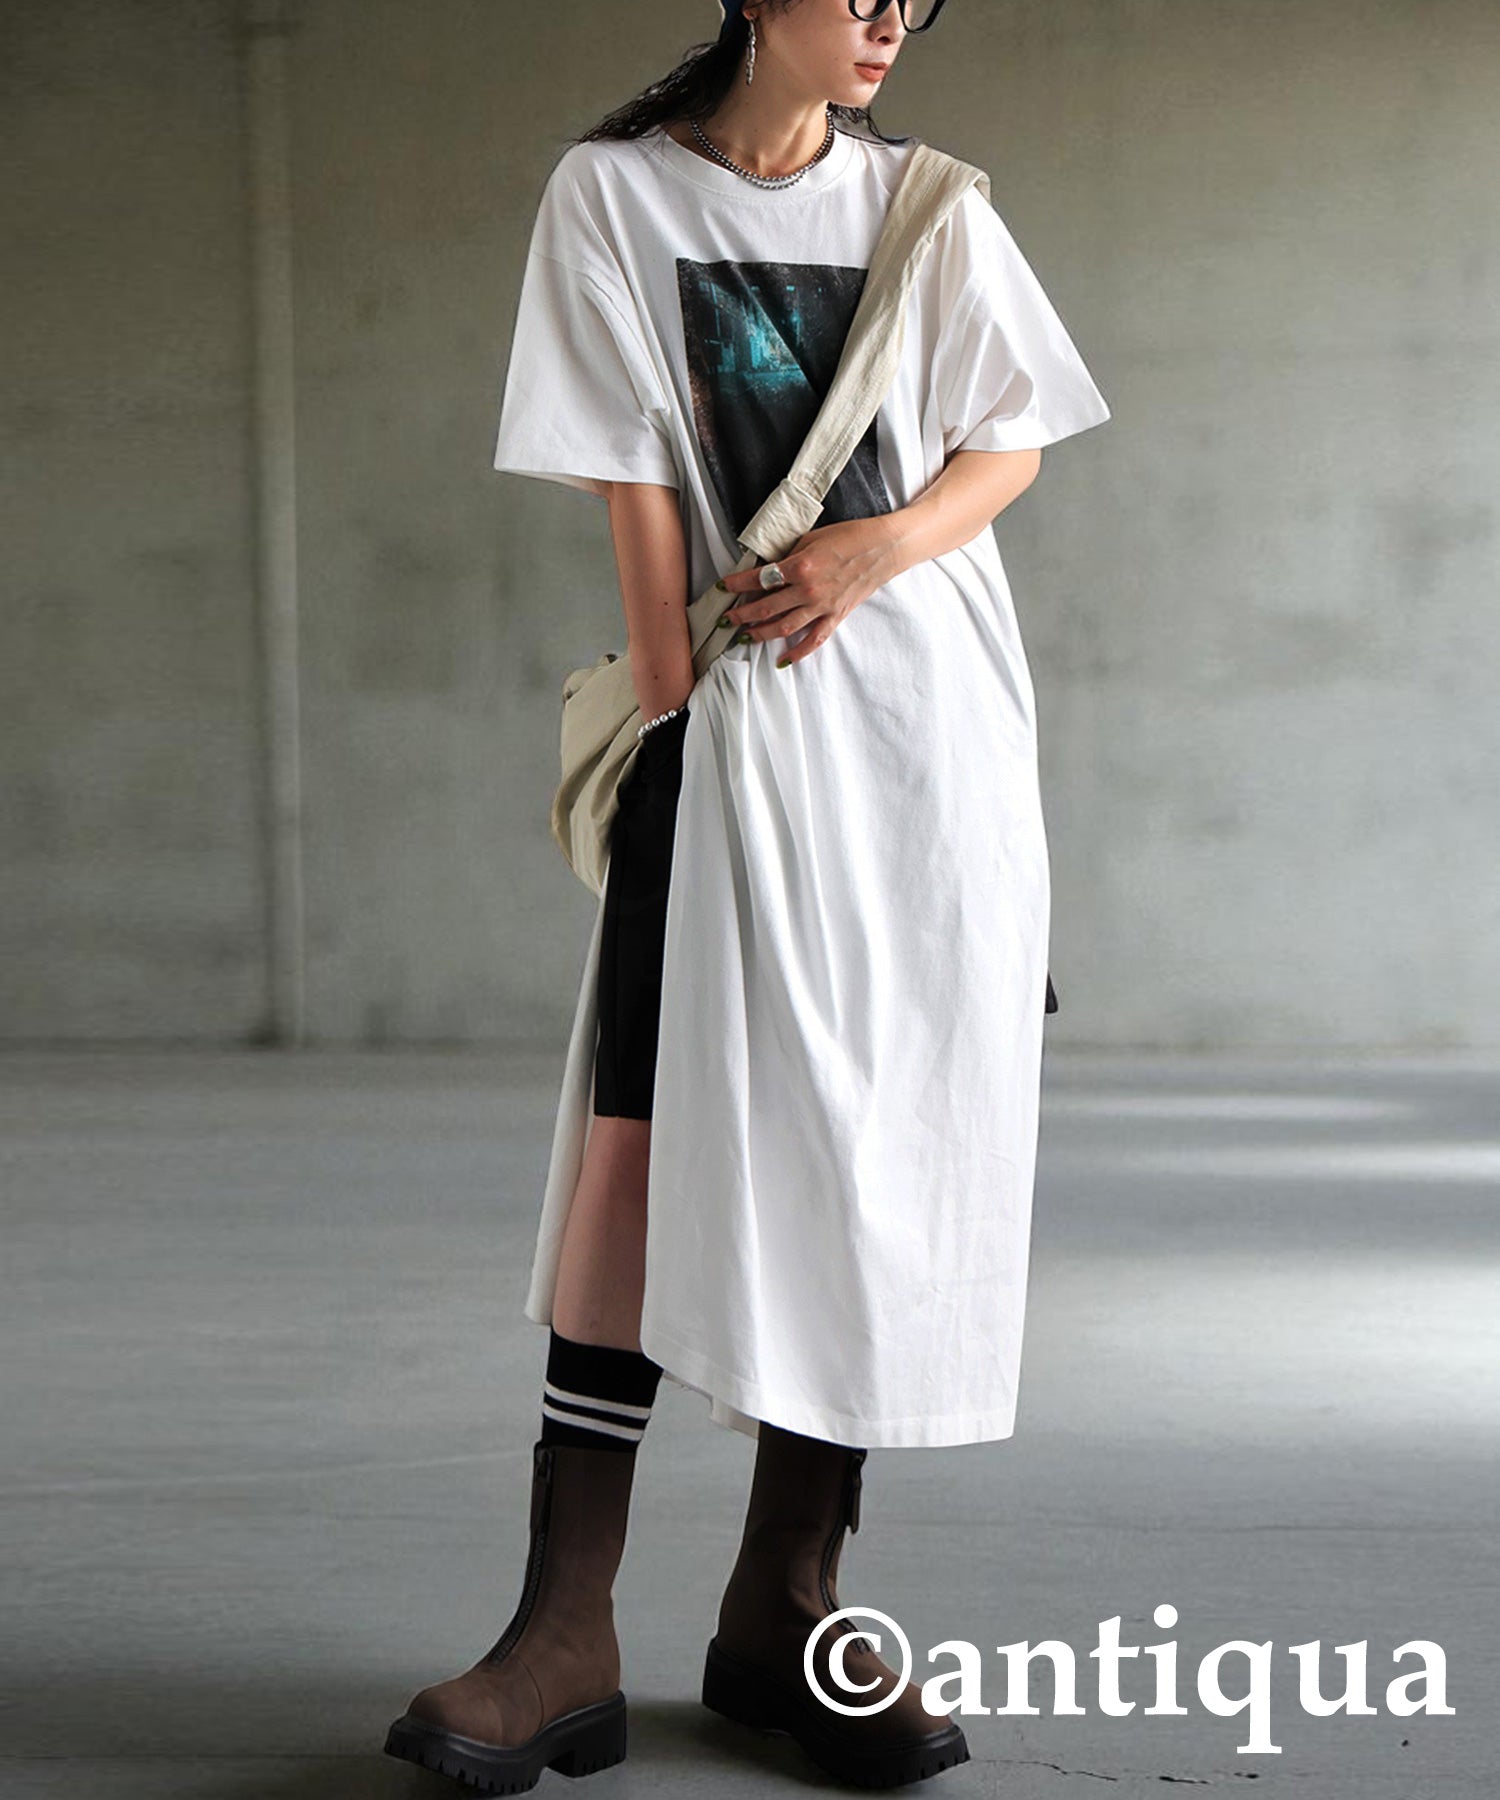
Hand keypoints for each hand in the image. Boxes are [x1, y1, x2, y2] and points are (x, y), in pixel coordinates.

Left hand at [715, 518, 899, 667]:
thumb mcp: (811, 539)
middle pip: (766, 607)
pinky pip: (813, 639)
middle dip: (742, 615)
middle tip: (727, 620)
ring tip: (745, 637)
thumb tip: (769, 569)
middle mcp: (808, 590)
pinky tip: (783, 660)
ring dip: (761, 634)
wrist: (883, 547)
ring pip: (784, 627)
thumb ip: (788, 556)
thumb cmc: (849, 537)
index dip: (737, 584)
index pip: (759, 578)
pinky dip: (798, 652)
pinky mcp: (835, 616)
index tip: (724, 588)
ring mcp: (822, 606)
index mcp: (799, 566)